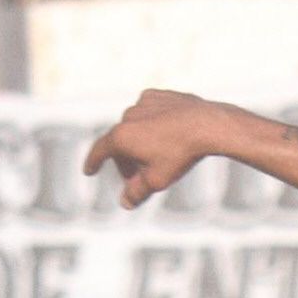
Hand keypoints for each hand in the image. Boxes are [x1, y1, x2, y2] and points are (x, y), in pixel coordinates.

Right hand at [83, 88, 226, 209]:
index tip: (89, 170)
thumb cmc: (181, 155)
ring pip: (135, 127)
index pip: (100, 151)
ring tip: (156, 157)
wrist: (208, 125)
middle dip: (126, 161)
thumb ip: (137, 192)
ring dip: (140, 142)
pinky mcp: (159, 95)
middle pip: (120, 143)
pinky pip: (150, 113)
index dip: (94, 163)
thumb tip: (125, 203)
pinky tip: (167, 135)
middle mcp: (127, 116)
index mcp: (121, 136)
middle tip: (136, 177)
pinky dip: (153, 125)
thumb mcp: (157, 180)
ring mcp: (143, 103)